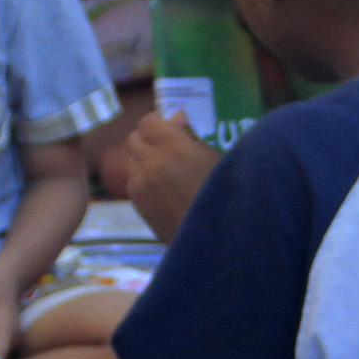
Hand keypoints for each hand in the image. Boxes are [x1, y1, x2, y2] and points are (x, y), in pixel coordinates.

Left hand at [121, 111, 221, 242]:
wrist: (216, 240)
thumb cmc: (226, 195)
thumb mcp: (217, 158)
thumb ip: (191, 136)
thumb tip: (175, 117)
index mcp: (174, 147)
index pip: (148, 121)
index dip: (159, 123)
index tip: (170, 129)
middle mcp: (151, 163)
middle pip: (134, 139)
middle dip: (148, 140)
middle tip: (167, 148)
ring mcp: (141, 185)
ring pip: (131, 161)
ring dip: (144, 160)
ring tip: (166, 171)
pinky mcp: (138, 205)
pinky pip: (133, 182)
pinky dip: (143, 180)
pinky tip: (163, 191)